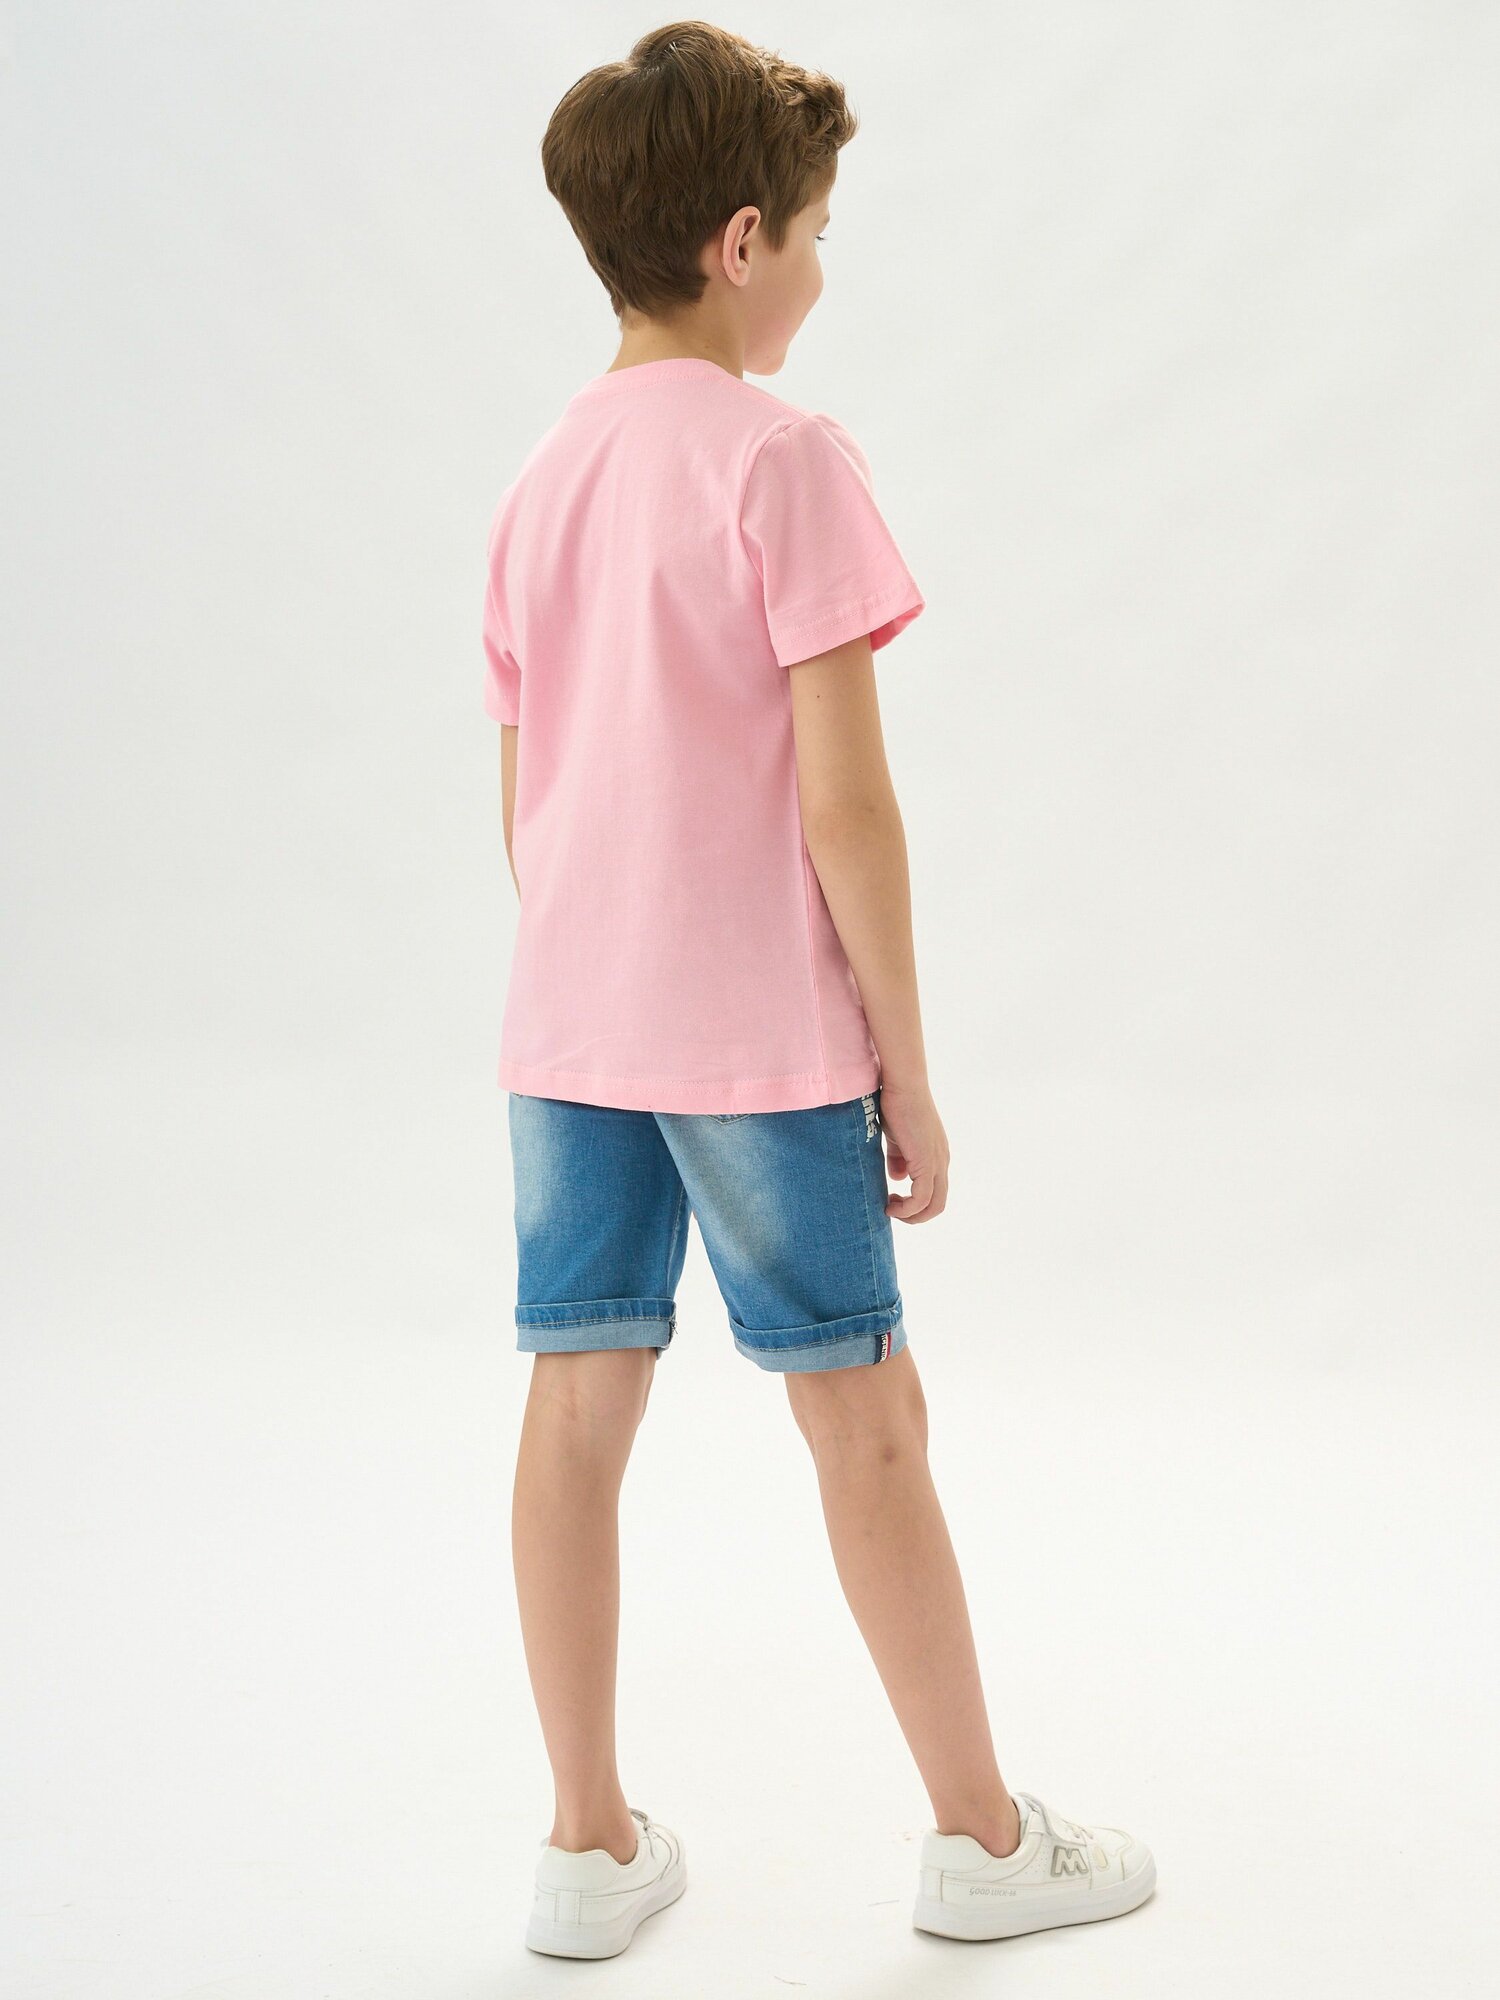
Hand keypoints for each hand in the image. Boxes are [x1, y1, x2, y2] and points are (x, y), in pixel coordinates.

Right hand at [878, 1079, 948, 1222]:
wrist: (903, 1086)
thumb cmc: (897, 1105)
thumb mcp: (897, 1138)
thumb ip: (898, 1159)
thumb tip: (898, 1178)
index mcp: (936, 1156)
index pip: (934, 1192)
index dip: (915, 1204)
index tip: (892, 1200)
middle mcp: (942, 1162)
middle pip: (938, 1204)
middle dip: (915, 1216)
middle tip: (892, 1211)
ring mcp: (937, 1162)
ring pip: (933, 1205)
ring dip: (910, 1215)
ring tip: (889, 1209)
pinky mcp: (927, 1162)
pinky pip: (921, 1198)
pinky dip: (907, 1208)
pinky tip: (890, 1203)